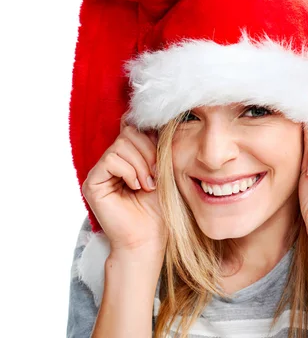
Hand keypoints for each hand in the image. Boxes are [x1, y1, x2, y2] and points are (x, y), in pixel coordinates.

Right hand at [82, 115, 165, 257]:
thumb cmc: (158, 209)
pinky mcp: (92, 183)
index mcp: (128, 159)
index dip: (151, 140)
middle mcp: (111, 163)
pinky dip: (129, 171)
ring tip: (147, 185)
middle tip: (155, 176)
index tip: (162, 161)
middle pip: (128, 134)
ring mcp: (100, 172)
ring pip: (121, 145)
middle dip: (148, 152)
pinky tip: (136, 187)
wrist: (149, 237)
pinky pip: (111, 159)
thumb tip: (156, 122)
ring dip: (140, 164)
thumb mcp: (162, 171)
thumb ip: (156, 148)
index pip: (135, 131)